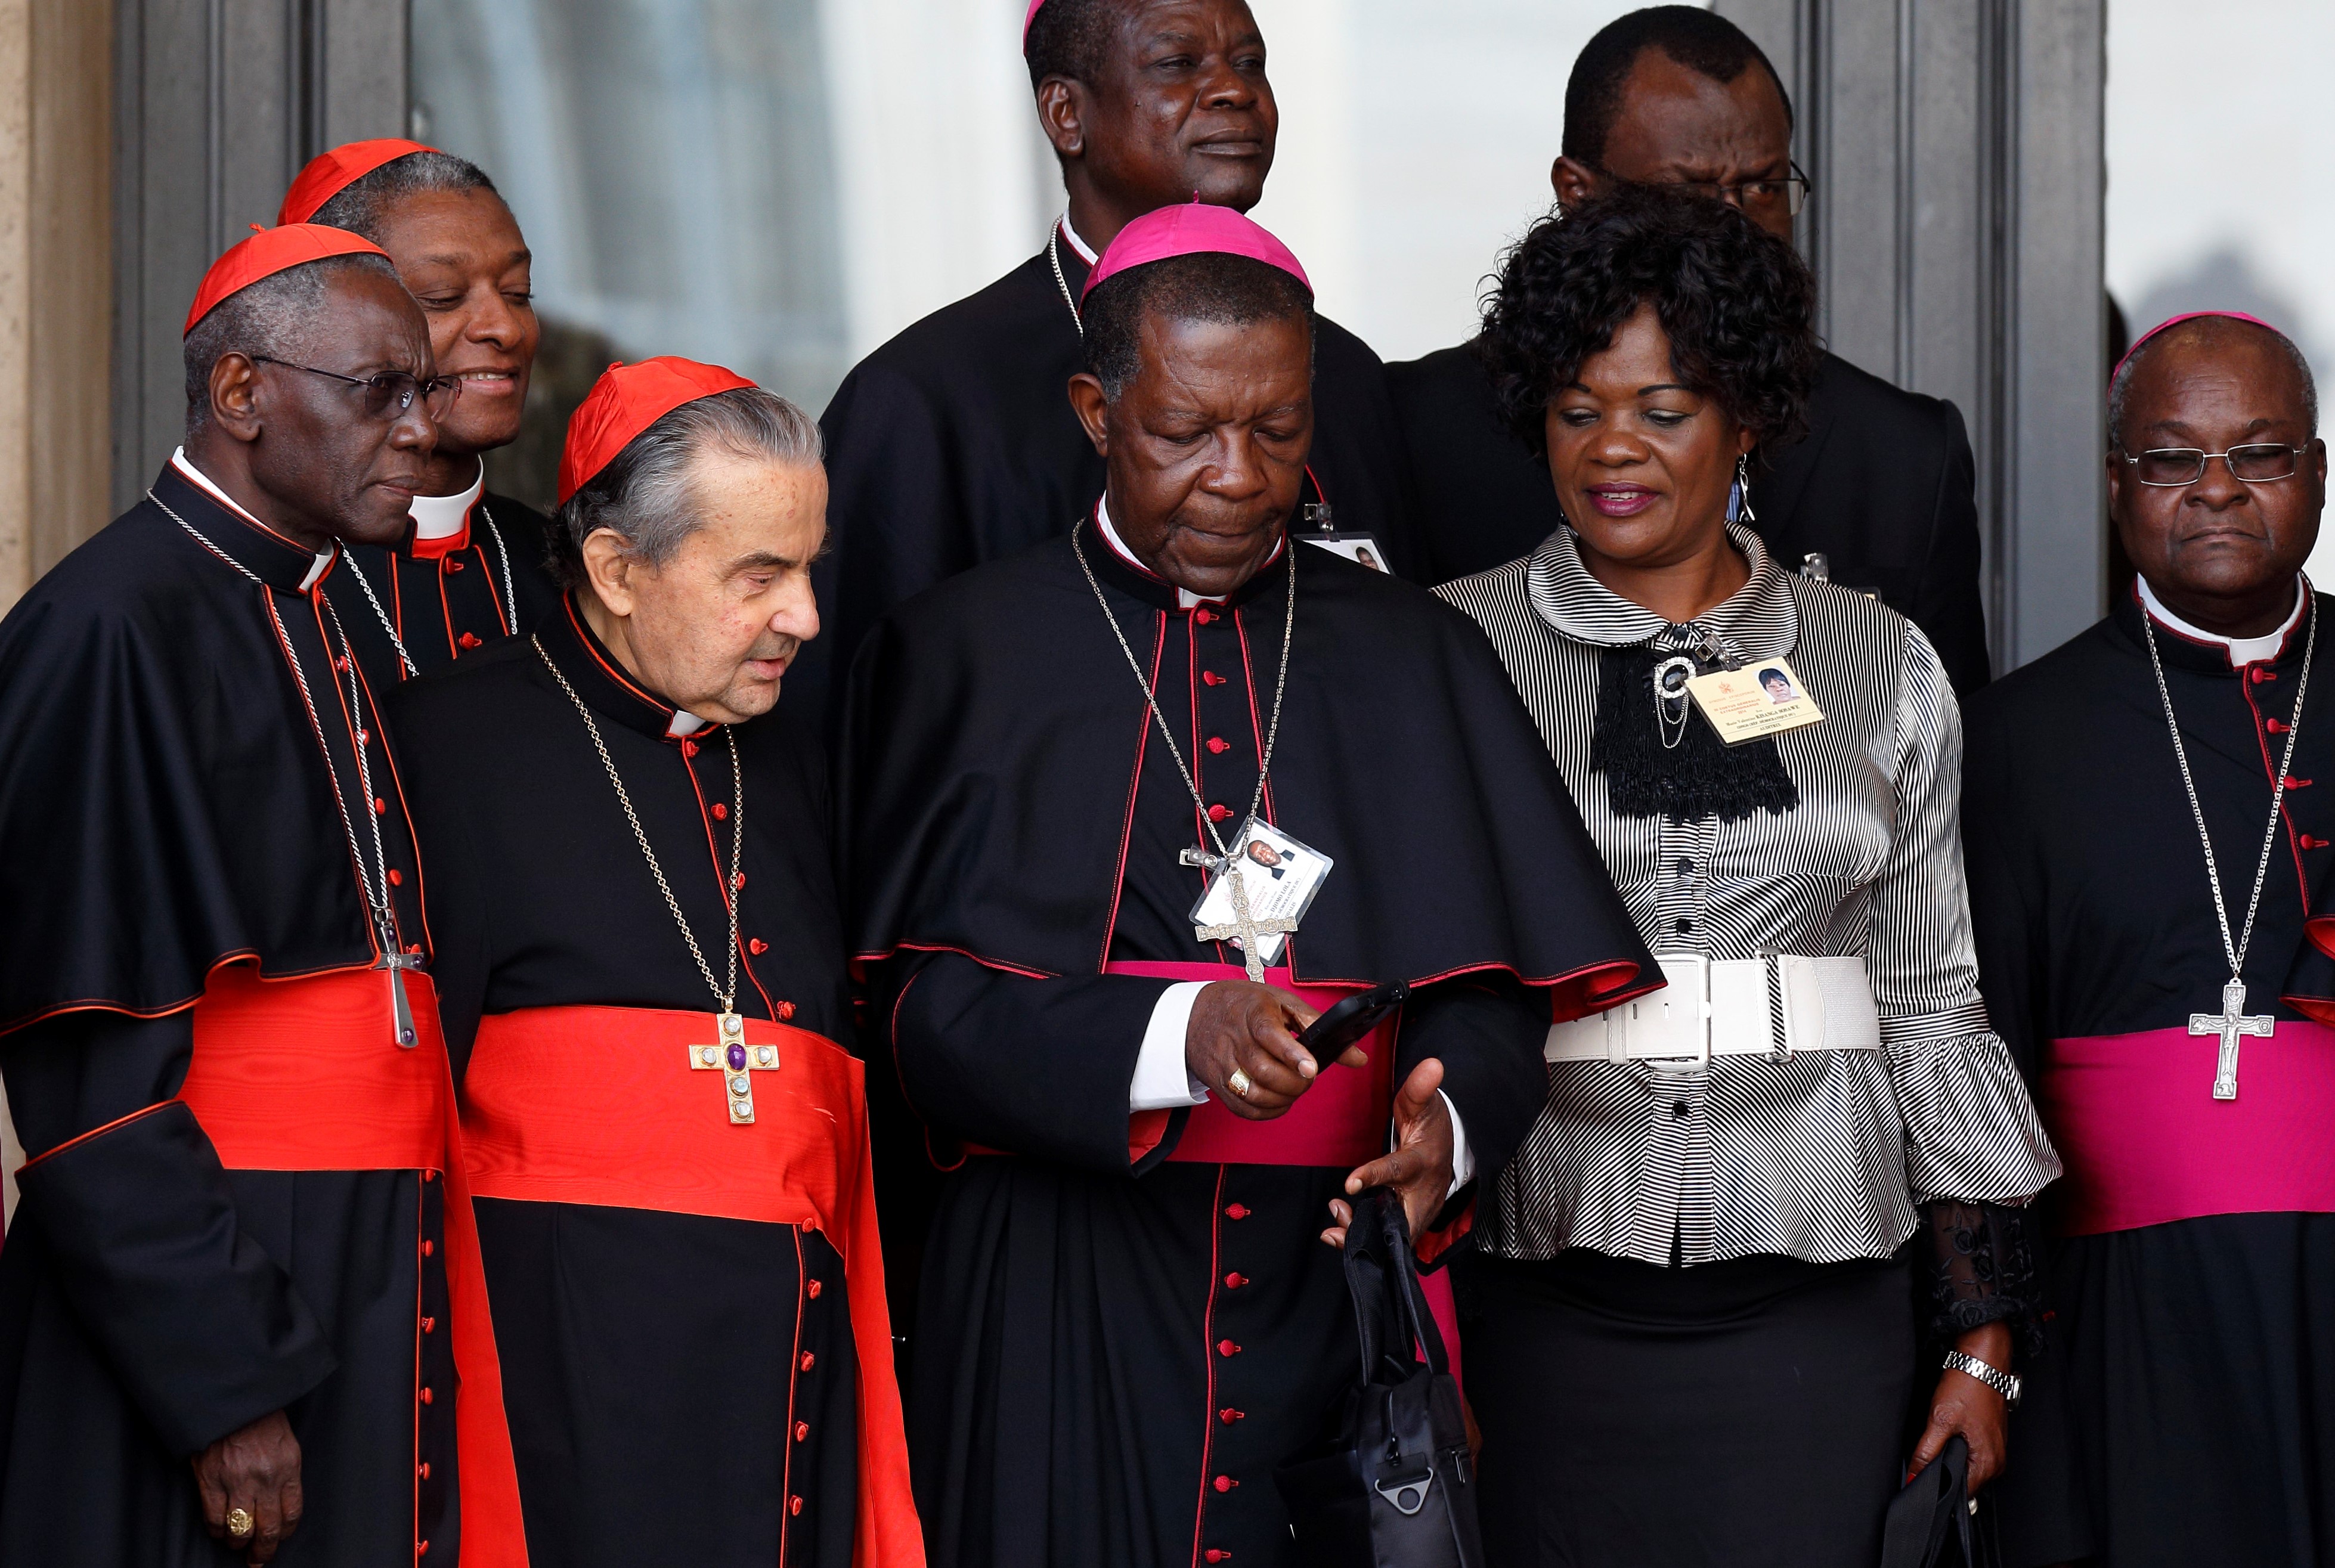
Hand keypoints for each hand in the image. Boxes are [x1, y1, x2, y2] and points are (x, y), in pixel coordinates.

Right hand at [192, 1409, 302, 1564]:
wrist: (232, 1398)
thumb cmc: (261, 1417)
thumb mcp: (285, 1442)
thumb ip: (284, 1473)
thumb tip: (279, 1502)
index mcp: (288, 1467)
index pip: (292, 1512)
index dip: (286, 1532)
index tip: (281, 1538)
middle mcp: (265, 1478)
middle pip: (268, 1528)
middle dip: (264, 1549)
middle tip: (260, 1559)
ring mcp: (236, 1481)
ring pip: (240, 1529)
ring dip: (239, 1544)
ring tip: (239, 1546)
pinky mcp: (210, 1481)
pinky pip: (214, 1518)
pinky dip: (217, 1530)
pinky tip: (220, 1531)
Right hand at [1185, 981, 1346, 1120]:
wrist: (1195, 1014)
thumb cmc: (1245, 1006)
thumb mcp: (1282, 1002)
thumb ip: (1319, 1027)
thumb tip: (1357, 1057)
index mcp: (1252, 1012)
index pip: (1268, 1033)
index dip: (1291, 1053)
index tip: (1311, 1067)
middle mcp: (1233, 1039)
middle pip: (1263, 1070)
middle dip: (1293, 1082)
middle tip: (1307, 1076)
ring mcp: (1223, 1064)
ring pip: (1252, 1093)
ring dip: (1282, 1098)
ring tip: (1295, 1087)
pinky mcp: (1217, 1084)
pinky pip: (1243, 1108)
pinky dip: (1267, 1111)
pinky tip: (1279, 1100)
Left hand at [1322, 1058, 1455, 1244]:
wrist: (1449, 1146)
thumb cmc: (1432, 1124)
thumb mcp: (1424, 1103)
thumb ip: (1420, 1087)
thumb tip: (1432, 1064)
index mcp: (1423, 1161)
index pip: (1397, 1169)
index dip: (1374, 1176)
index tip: (1350, 1183)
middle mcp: (1423, 1193)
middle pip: (1398, 1221)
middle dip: (1370, 1230)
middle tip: (1337, 1229)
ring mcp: (1418, 1211)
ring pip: (1391, 1234)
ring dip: (1361, 1235)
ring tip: (1333, 1230)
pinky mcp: (1409, 1219)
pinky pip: (1387, 1235)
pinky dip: (1364, 1239)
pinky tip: (1338, 1233)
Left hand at [1908, 1322, 2011, 1492]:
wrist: (1982, 1361)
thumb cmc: (1968, 1386)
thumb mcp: (1940, 1420)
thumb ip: (1926, 1452)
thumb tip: (1915, 1476)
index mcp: (1988, 1463)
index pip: (1961, 1492)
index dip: (1939, 1487)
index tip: (1922, 1479)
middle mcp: (1997, 1461)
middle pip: (1964, 1481)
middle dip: (1944, 1472)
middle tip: (1928, 1455)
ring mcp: (1995, 1450)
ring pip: (1967, 1467)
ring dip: (1950, 1459)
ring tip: (1939, 1440)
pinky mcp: (1990, 1439)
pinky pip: (1972, 1455)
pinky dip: (1957, 1449)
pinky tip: (1948, 1434)